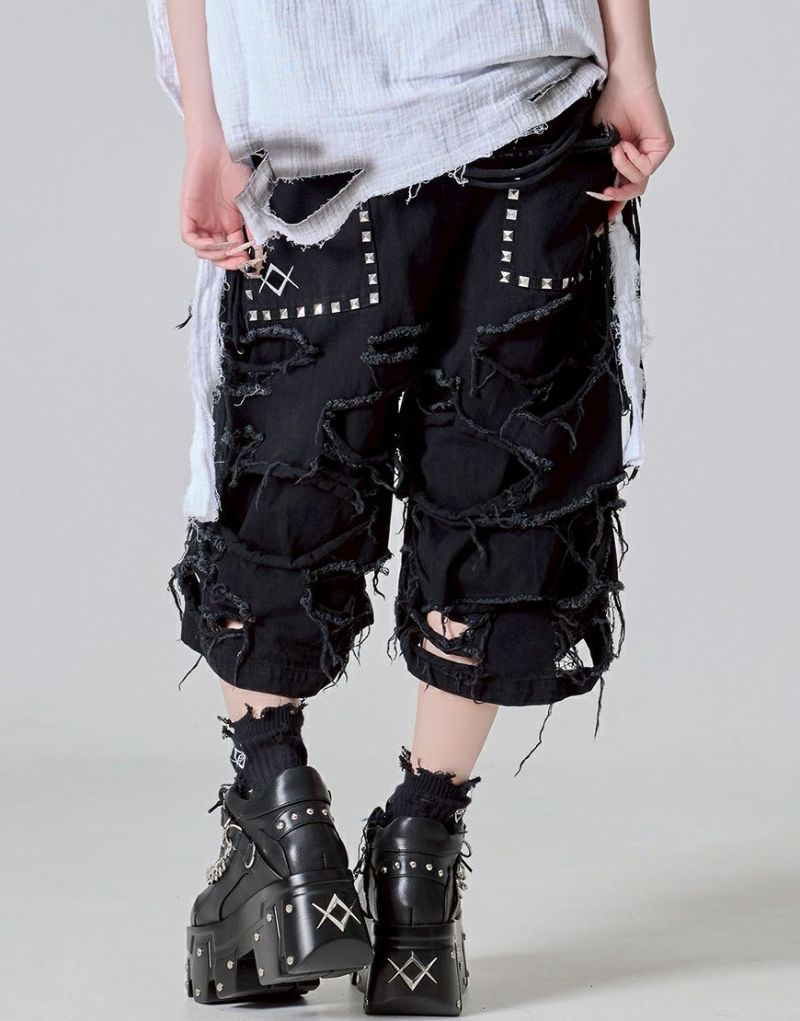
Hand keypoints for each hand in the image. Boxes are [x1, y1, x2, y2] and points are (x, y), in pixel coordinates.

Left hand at [179, 133, 258, 270]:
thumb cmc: (235, 169)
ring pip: (202, 250)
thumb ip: (252, 226)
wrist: (221, 149)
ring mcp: (202, 219)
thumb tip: (257, 248)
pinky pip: (189, 236)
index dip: (240, 260)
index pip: (234, 251)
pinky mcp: (188, 212)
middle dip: (228, 262)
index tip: (250, 262)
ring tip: (227, 249)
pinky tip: (212, 243)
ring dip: (215, 255)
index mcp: (231, 224)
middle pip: (217, 255)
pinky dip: (200, 244)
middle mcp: (216, 225)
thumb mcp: (250, 203)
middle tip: (238, 260)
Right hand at [590, 74, 673, 218]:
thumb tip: (594, 192)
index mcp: (626, 157)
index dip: (614, 205)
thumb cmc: (608, 105)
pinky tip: (624, 144)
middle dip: (617, 195)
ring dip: (622, 169)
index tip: (603, 219)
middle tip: (604, 193)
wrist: (621, 84)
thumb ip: (600, 168)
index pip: (623, 188)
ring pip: (639, 182)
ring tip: (615, 149)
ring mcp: (653, 152)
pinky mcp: (663, 146)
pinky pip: (646, 168)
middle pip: (633, 191)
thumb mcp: (598, 145)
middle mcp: (641, 157)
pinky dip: (631, 160)